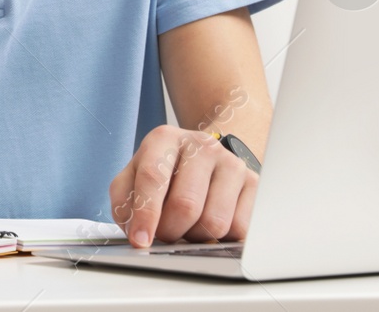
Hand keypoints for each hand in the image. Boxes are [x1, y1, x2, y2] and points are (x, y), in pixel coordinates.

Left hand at [109, 125, 256, 246]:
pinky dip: (220, 237)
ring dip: (195, 236)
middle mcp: (201, 145)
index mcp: (165, 138)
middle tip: (165, 233)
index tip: (140, 240)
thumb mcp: (133, 177)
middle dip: (170, 231)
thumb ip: (124, 201)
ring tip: (188, 224)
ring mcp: (231, 163)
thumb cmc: (164, 171)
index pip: (153, 177)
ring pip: (214, 222)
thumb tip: (135, 232)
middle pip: (185, 205)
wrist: (205, 156)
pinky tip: (209, 222)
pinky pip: (239, 228)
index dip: (145, 214)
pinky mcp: (254, 183)